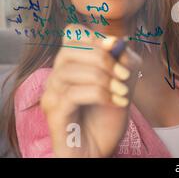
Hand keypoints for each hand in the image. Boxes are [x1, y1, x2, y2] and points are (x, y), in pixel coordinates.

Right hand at [40, 24, 142, 156]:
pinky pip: (73, 94)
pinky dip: (100, 94)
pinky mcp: (54, 113)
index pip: (71, 33)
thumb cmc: (108, 113)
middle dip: (102, 58)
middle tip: (124, 74)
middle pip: (69, 49)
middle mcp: (57, 75)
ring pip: (70, 71)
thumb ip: (123, 60)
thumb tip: (119, 40)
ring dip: (103, 78)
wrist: (101, 147)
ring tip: (122, 91)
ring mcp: (52, 94)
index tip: (116, 46)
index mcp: (73, 63)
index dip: (93, 35)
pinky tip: (116, 102)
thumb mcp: (123, 82)